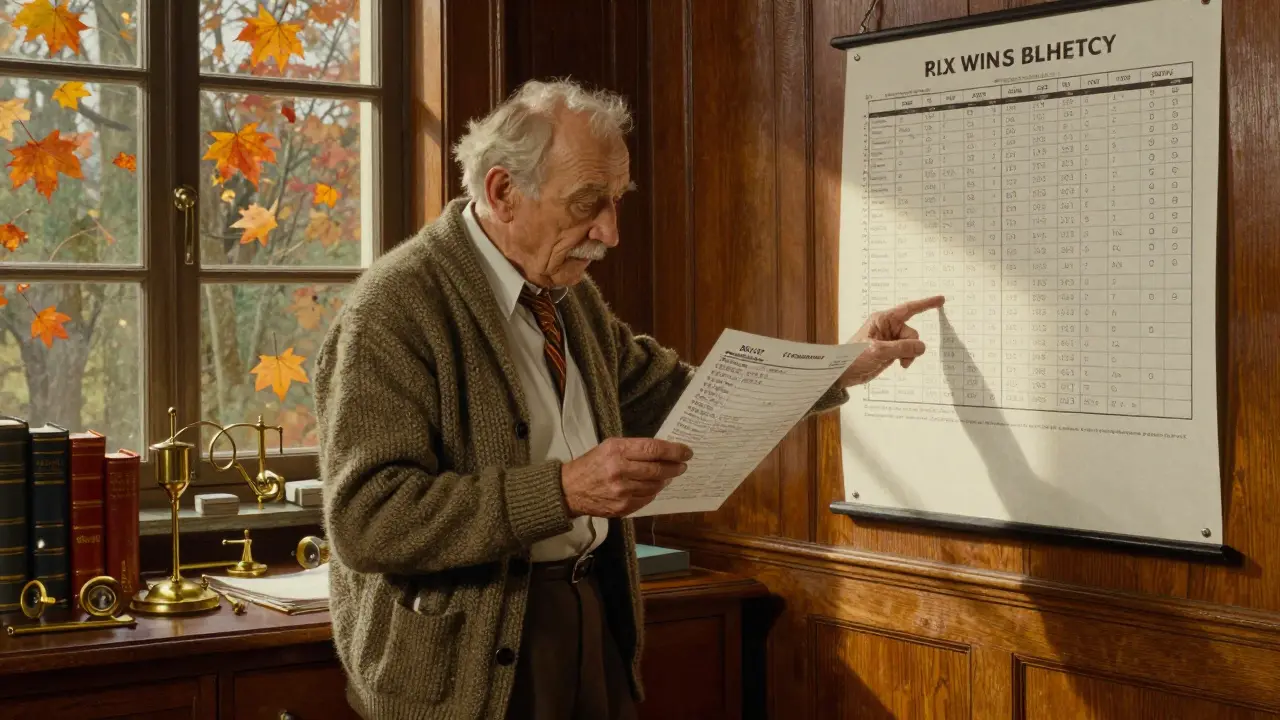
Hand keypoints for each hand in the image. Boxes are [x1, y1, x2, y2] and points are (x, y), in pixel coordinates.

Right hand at [561, 438, 692, 516]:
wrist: (569, 490)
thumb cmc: (591, 464)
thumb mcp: (609, 447)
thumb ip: (633, 449)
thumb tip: (662, 452)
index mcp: (617, 451)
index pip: (653, 449)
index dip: (674, 450)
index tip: (687, 451)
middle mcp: (620, 471)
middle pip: (658, 469)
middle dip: (675, 467)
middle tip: (683, 465)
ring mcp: (622, 491)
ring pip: (655, 486)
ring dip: (666, 480)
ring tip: (669, 475)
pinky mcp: (622, 507)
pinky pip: (647, 499)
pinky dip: (653, 492)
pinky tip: (654, 486)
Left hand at [838, 295, 945, 386]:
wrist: (843, 373)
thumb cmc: (853, 357)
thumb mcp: (877, 351)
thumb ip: (901, 348)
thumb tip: (922, 347)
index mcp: (882, 320)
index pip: (908, 309)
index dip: (926, 304)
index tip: (940, 300)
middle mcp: (888, 327)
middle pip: (912, 332)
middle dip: (912, 345)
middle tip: (902, 358)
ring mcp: (890, 340)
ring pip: (912, 344)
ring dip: (909, 354)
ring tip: (899, 362)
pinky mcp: (890, 351)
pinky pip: (907, 352)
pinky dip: (907, 358)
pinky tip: (899, 364)